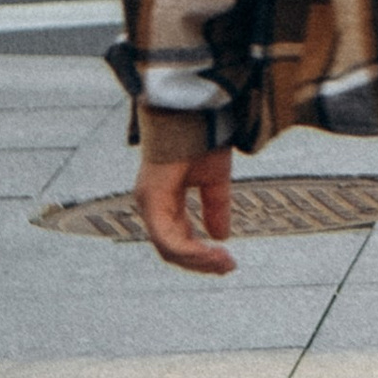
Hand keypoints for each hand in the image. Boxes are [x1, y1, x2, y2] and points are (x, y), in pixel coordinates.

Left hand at [135, 121, 237, 275]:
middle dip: (201, 263)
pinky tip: (213, 251)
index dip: (201, 254)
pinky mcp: (152, 199)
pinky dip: (191, 250)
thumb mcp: (215, 179)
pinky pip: (168, 237)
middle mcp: (152, 206)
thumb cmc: (200, 138)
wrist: (194, 110)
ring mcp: (149, 203)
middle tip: (228, 267)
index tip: (228, 261)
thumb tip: (221, 236)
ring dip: (198, 260)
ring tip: (225, 262)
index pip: (177, 240)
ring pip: (169, 248)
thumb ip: (215, 207)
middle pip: (171, 249)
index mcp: (164, 201)